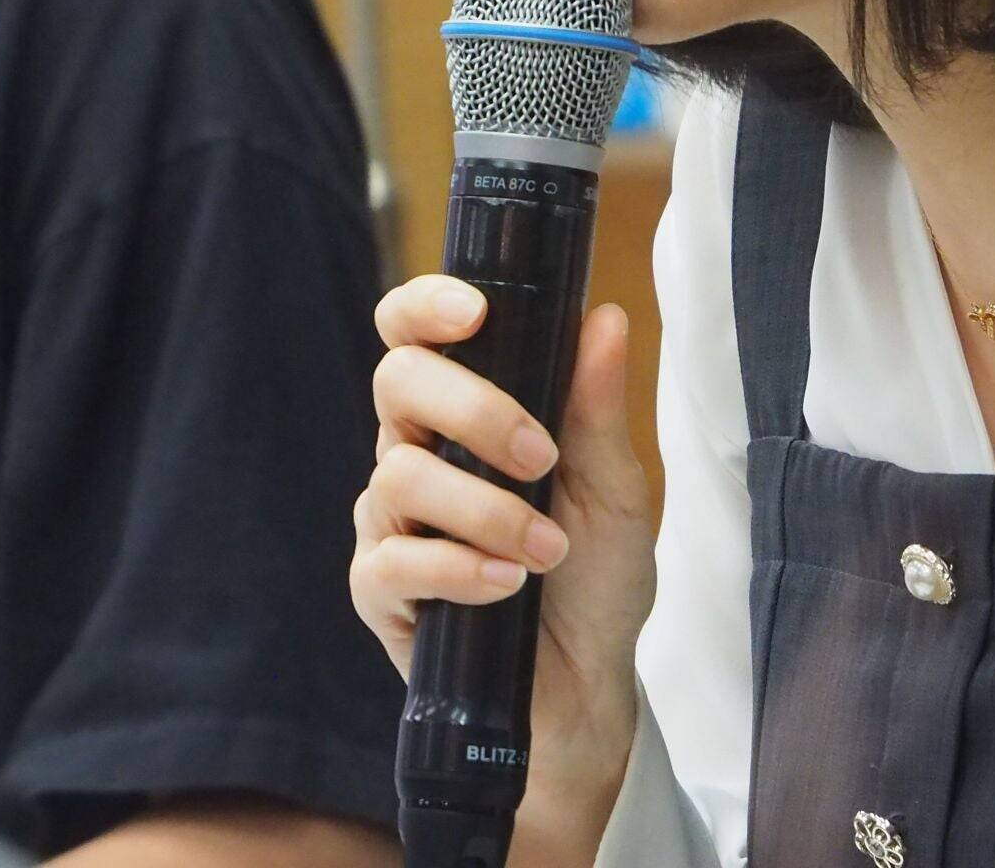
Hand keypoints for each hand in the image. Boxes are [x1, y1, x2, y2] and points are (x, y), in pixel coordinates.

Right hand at [350, 276, 656, 862]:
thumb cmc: (595, 579)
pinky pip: (394, 559)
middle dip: (472, 408)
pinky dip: (457, 569)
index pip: (411, 334)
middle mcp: (413, 452)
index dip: (425, 307)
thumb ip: (597, 406)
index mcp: (460, 412)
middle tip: (540, 456)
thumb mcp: (615, 488)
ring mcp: (390, 519)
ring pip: (401, 475)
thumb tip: (604, 318)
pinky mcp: (380, 587)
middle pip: (397, 381)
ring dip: (485, 510)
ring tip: (546, 551)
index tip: (474, 313)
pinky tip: (504, 586)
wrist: (588, 687)